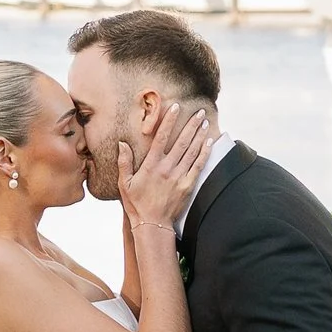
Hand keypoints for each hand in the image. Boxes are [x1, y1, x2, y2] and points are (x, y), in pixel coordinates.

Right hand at [120, 100, 214, 233]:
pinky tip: (210, 142)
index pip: (161, 137)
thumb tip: (122, 143)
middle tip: (200, 111)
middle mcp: (167, 168)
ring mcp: (179, 177)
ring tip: (205, 122)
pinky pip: (199, 165)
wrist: (152, 225)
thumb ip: (124, 162)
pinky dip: (205, 152)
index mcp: (151, 165)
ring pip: (192, 151)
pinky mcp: (188, 185)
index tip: (176, 107)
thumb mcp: (124, 183)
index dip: (169, 121)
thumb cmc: (136, 203)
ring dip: (200, 135)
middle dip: (191, 124)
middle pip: (182, 141)